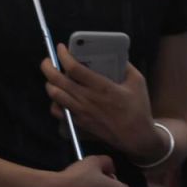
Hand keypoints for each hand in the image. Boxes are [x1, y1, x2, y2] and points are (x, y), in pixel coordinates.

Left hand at [41, 44, 158, 160]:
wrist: (137, 138)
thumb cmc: (138, 109)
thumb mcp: (137, 82)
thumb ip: (126, 66)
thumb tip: (116, 54)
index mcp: (101, 86)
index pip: (73, 67)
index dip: (63, 55)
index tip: (60, 48)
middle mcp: (87, 99)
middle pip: (56, 80)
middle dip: (48, 66)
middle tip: (49, 60)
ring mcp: (81, 112)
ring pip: (54, 95)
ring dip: (50, 83)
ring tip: (53, 77)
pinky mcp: (78, 123)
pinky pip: (58, 111)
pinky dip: (55, 102)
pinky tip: (60, 96)